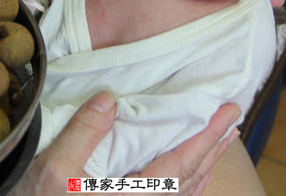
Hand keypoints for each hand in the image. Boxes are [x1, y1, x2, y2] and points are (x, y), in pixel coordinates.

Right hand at [11, 93, 240, 195]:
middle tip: (233, 121)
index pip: (180, 164)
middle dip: (214, 149)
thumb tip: (109, 99)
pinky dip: (188, 183)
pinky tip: (190, 176)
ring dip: (205, 165)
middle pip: (190, 180)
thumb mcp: (53, 171)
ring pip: (184, 192)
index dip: (206, 137)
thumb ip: (83, 133)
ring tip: (220, 143)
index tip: (227, 112)